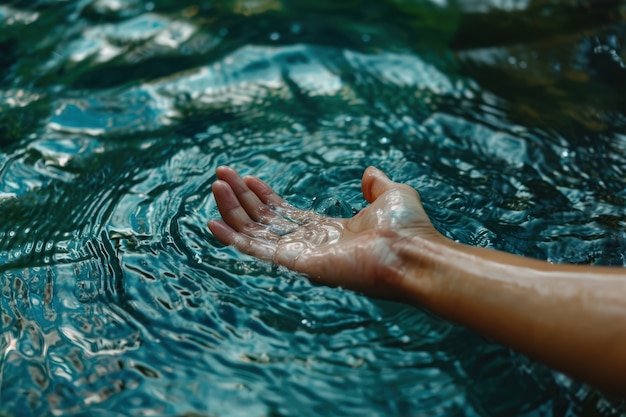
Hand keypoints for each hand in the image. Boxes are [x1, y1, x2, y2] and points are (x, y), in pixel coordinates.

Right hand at [208, 166, 441, 297]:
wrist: (411, 252)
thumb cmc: (407, 229)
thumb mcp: (392, 195)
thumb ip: (377, 186)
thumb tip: (369, 173)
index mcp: (327, 231)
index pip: (286, 214)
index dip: (264, 196)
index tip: (246, 178)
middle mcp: (310, 244)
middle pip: (265, 220)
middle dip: (241, 198)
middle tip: (221, 176)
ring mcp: (301, 255)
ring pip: (255, 232)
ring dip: (233, 210)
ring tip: (216, 186)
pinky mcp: (295, 264)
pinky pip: (255, 251)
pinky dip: (232, 238)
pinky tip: (213, 222)